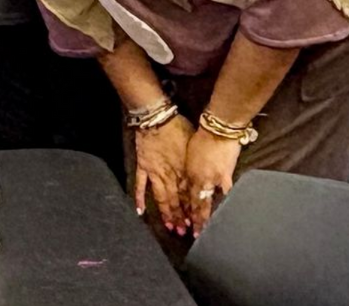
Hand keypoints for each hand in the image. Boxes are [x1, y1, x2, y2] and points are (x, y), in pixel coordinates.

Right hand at [132, 115, 192, 233]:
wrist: (157, 117)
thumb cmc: (178, 127)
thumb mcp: (194, 145)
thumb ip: (197, 163)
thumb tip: (209, 172)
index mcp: (183, 170)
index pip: (190, 194)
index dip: (194, 209)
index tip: (198, 221)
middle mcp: (170, 175)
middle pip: (176, 200)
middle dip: (181, 217)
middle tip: (184, 231)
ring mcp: (154, 173)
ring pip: (161, 198)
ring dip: (166, 213)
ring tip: (169, 227)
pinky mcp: (143, 168)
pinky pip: (140, 186)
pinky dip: (140, 199)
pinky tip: (140, 212)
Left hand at [183, 128, 242, 235]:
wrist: (217, 129)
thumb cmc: (202, 138)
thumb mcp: (189, 153)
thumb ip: (188, 170)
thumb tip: (189, 181)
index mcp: (188, 173)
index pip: (184, 196)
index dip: (183, 211)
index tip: (183, 223)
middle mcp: (197, 179)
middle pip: (193, 203)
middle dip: (193, 220)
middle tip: (193, 235)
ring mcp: (211, 179)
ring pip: (205, 203)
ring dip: (205, 218)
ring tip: (205, 231)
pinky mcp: (225, 176)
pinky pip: (225, 194)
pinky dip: (226, 203)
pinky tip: (228, 214)